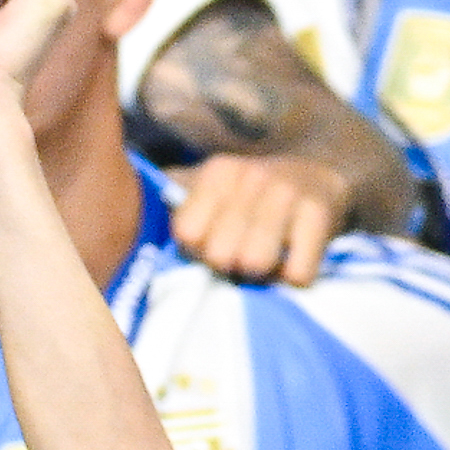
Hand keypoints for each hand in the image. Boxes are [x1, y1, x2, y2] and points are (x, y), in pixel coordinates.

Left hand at [164, 155, 349, 283]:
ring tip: (269, 258)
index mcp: (218, 173)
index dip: (199, 251)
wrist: (324, 174)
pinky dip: (295, 277)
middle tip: (245, 254)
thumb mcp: (217, 187)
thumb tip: (125, 226)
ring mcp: (286, 193)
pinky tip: (294, 259)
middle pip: (220, 255)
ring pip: (255, 263)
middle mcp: (250, 177)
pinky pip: (297, 273)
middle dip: (232, 265)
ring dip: (263, 272)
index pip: (187, 234)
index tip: (215, 245)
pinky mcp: (319, 213)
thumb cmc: (257, 196)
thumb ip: (175, 202)